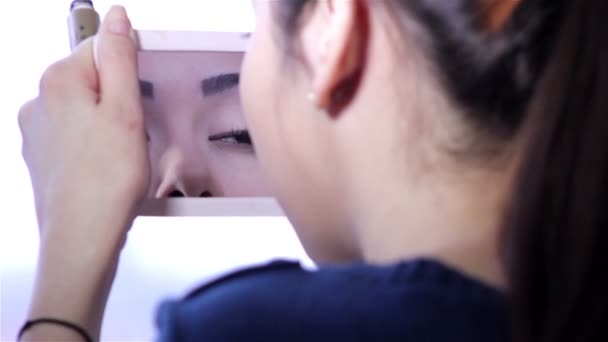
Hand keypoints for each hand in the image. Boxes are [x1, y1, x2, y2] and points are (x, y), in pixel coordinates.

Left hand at [19, 6, 148, 239]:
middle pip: (93, 82)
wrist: (82, 237)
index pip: (101, 50)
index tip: (139, 102)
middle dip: (120, 103)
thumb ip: (121, 58)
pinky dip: (96, 147)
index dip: (130, 75)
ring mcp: (36, 131)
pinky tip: (107, 169)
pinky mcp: (42, 157)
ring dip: (110, 126)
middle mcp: (38, 102)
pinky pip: (77, 137)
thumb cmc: (106, 181)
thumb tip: (118, 17)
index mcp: (57, 82)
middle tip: (134, 134)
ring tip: (121, 157)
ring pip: (86, 111)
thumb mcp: (126, 111)